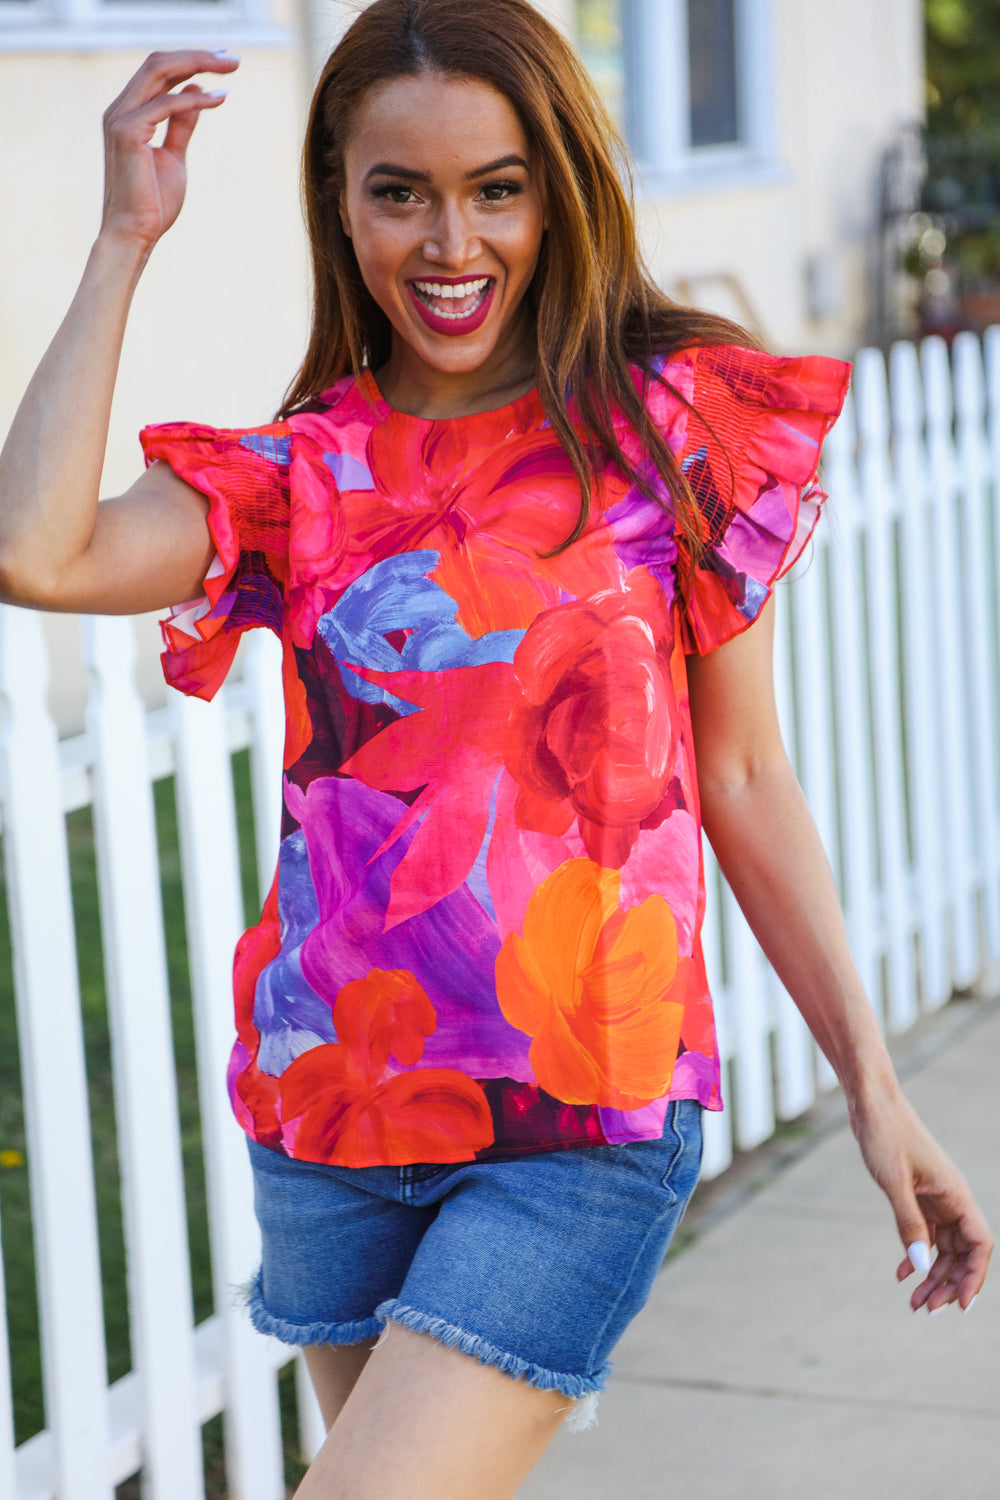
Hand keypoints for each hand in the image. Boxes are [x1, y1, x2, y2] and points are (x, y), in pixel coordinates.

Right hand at [100, 50, 239, 252]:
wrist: (135, 235)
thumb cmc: (152, 203)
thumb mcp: (174, 156)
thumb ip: (181, 124)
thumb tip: (195, 92)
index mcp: (128, 113)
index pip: (158, 72)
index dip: (189, 60)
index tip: (222, 61)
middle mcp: (119, 110)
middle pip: (158, 63)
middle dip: (197, 55)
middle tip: (232, 58)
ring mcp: (120, 119)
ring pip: (159, 71)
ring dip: (197, 64)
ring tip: (229, 67)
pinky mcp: (127, 133)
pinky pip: (165, 105)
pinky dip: (194, 99)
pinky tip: (219, 99)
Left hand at [850, 1086, 991, 1312]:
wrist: (870, 1101)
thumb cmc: (884, 1132)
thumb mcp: (893, 1181)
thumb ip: (909, 1223)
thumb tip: (922, 1266)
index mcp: (955, 1193)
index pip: (979, 1244)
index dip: (974, 1277)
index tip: (960, 1306)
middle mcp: (950, 1197)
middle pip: (961, 1251)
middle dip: (947, 1283)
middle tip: (925, 1310)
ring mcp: (934, 1196)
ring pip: (942, 1245)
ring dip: (931, 1274)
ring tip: (913, 1301)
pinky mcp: (916, 1193)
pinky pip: (924, 1232)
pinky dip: (915, 1253)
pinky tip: (901, 1273)